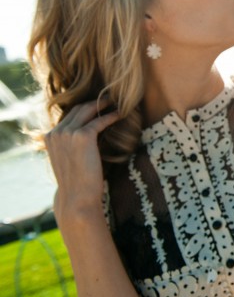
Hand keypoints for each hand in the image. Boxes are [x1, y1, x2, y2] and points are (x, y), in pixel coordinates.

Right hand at [45, 100, 119, 224]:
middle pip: (78, 108)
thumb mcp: (70, 158)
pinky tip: (121, 114)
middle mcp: (55, 132)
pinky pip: (99, 120)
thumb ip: (73, 144)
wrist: (77, 197)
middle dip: (95, 102)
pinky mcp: (82, 135)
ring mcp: (67, 133)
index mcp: (49, 137)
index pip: (69, 115)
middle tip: (111, 99)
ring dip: (103, 104)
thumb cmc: (77, 181)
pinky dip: (111, 116)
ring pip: (88, 110)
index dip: (86, 108)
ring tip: (117, 102)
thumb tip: (91, 132)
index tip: (100, 105)